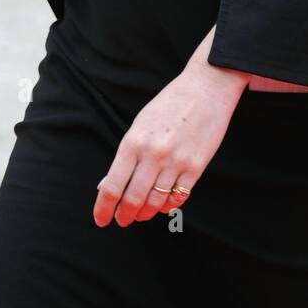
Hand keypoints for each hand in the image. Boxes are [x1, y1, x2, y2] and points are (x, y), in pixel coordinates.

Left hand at [93, 55, 247, 227]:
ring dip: (146, 213)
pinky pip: (179, 196)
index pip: (112, 185)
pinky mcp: (196, 166)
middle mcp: (153, 153)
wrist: (206, 87)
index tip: (101, 220)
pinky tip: (163, 205)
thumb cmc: (169, 105)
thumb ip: (126, 156)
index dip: (104, 207)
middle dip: (125, 215)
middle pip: (133, 198)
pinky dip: (168, 206)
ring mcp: (176, 161)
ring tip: (141, 214)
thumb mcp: (140, 125)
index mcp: (133, 141)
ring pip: (156, 201)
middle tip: (122, 220)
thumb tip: (107, 185)